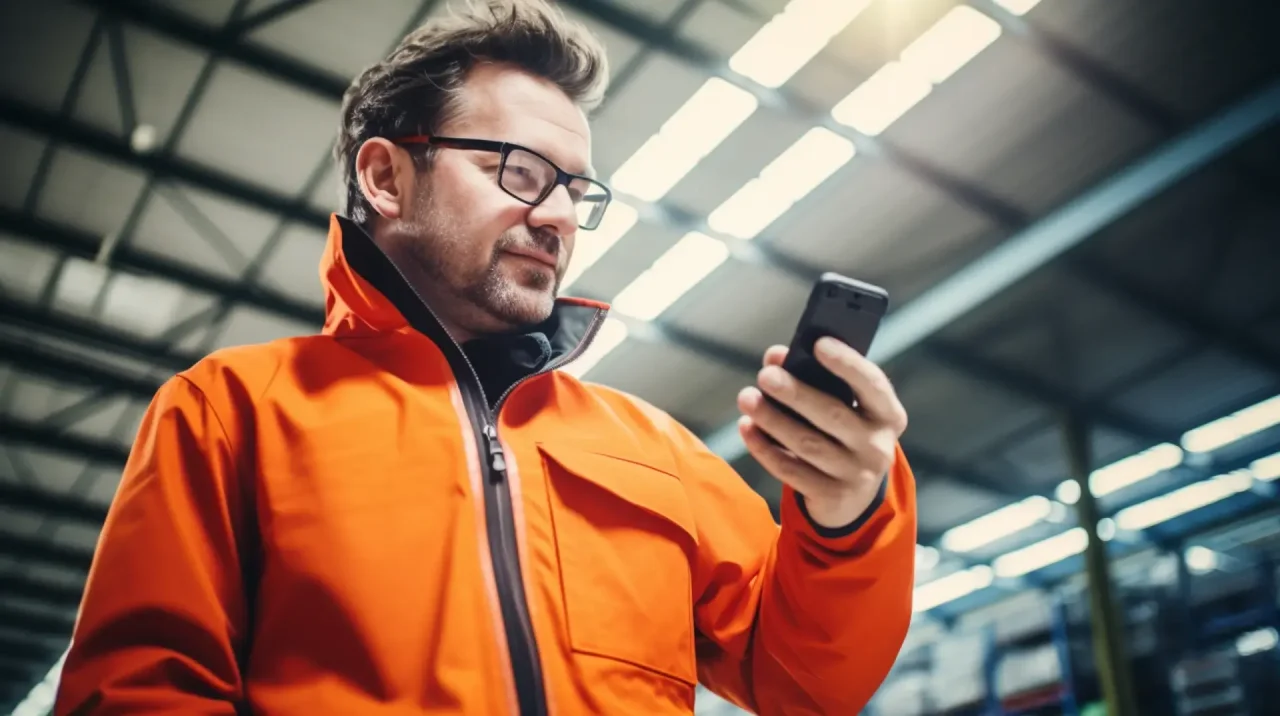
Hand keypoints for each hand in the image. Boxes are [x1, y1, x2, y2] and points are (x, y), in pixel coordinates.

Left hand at [736, 337, 907, 528]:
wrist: (853, 496)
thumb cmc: (844, 433)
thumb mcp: (845, 407)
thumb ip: (816, 378)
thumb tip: (775, 357)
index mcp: (888, 415)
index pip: (872, 385)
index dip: (847, 363)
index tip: (818, 343)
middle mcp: (878, 447)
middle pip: (832, 415)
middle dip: (796, 393)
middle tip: (765, 375)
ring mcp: (856, 476)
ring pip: (807, 444)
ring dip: (772, 419)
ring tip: (747, 398)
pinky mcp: (831, 497)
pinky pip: (791, 470)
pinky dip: (765, 448)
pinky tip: (747, 427)